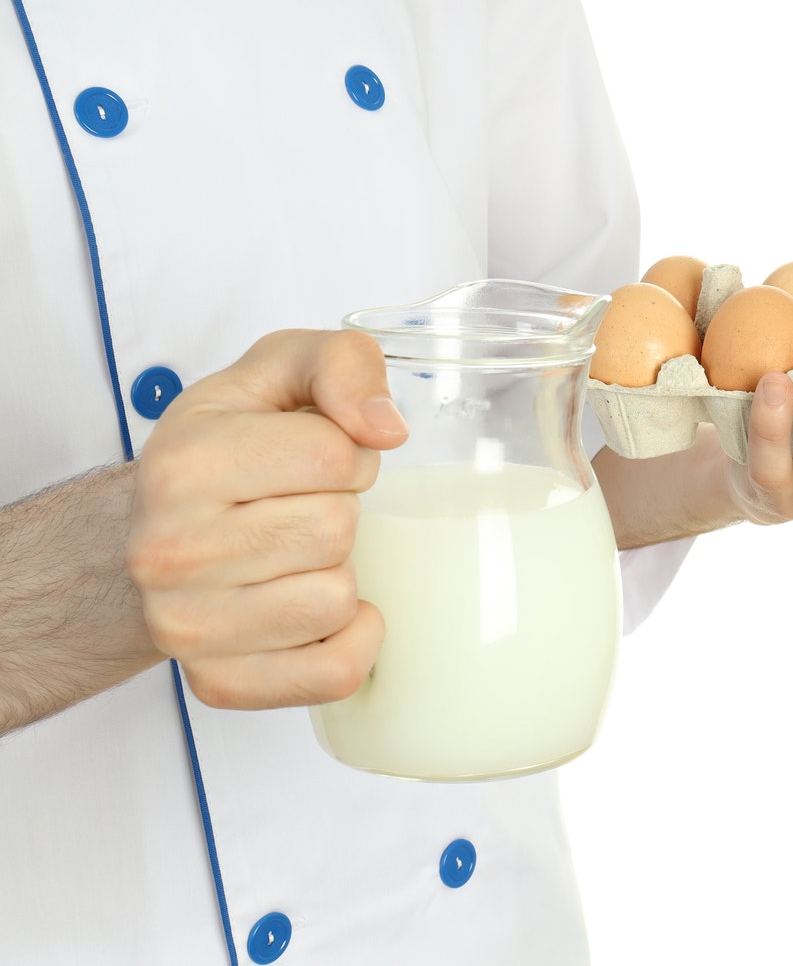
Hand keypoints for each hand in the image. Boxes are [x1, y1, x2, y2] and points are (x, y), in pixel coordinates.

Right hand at [125, 330, 408, 709]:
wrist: (154, 524)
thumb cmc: (230, 442)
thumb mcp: (282, 369)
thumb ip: (343, 362)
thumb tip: (384, 427)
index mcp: (182, 464)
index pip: (336, 456)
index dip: (349, 453)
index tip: (315, 457)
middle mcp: (168, 551)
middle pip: (336, 530)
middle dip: (340, 510)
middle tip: (298, 505)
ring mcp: (186, 627)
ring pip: (337, 600)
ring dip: (338, 572)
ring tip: (295, 553)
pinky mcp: (216, 683)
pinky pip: (335, 674)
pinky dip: (351, 640)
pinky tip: (319, 608)